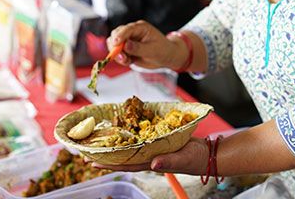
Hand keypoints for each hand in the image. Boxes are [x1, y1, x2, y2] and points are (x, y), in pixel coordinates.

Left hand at [93, 137, 208, 174]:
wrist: (207, 153)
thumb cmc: (196, 159)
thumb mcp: (183, 160)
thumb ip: (169, 162)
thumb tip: (153, 165)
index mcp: (152, 162)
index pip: (126, 164)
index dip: (108, 163)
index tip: (92, 161)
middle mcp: (149, 157)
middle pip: (123, 157)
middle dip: (105, 155)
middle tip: (86, 152)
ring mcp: (153, 150)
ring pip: (130, 148)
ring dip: (115, 145)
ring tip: (100, 142)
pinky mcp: (159, 141)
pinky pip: (141, 138)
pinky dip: (131, 134)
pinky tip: (123, 129)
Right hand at [107, 20, 184, 69]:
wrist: (166, 57)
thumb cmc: (162, 50)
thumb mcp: (153, 50)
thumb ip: (139, 48)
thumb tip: (125, 45)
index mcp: (140, 27)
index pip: (127, 29)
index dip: (120, 35)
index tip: (116, 43)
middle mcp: (132, 32)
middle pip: (116, 35)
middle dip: (115, 46)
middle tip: (122, 57)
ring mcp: (128, 40)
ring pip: (113, 44)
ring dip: (117, 54)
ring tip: (127, 61)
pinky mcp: (126, 50)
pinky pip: (117, 53)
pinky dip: (120, 59)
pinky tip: (129, 62)